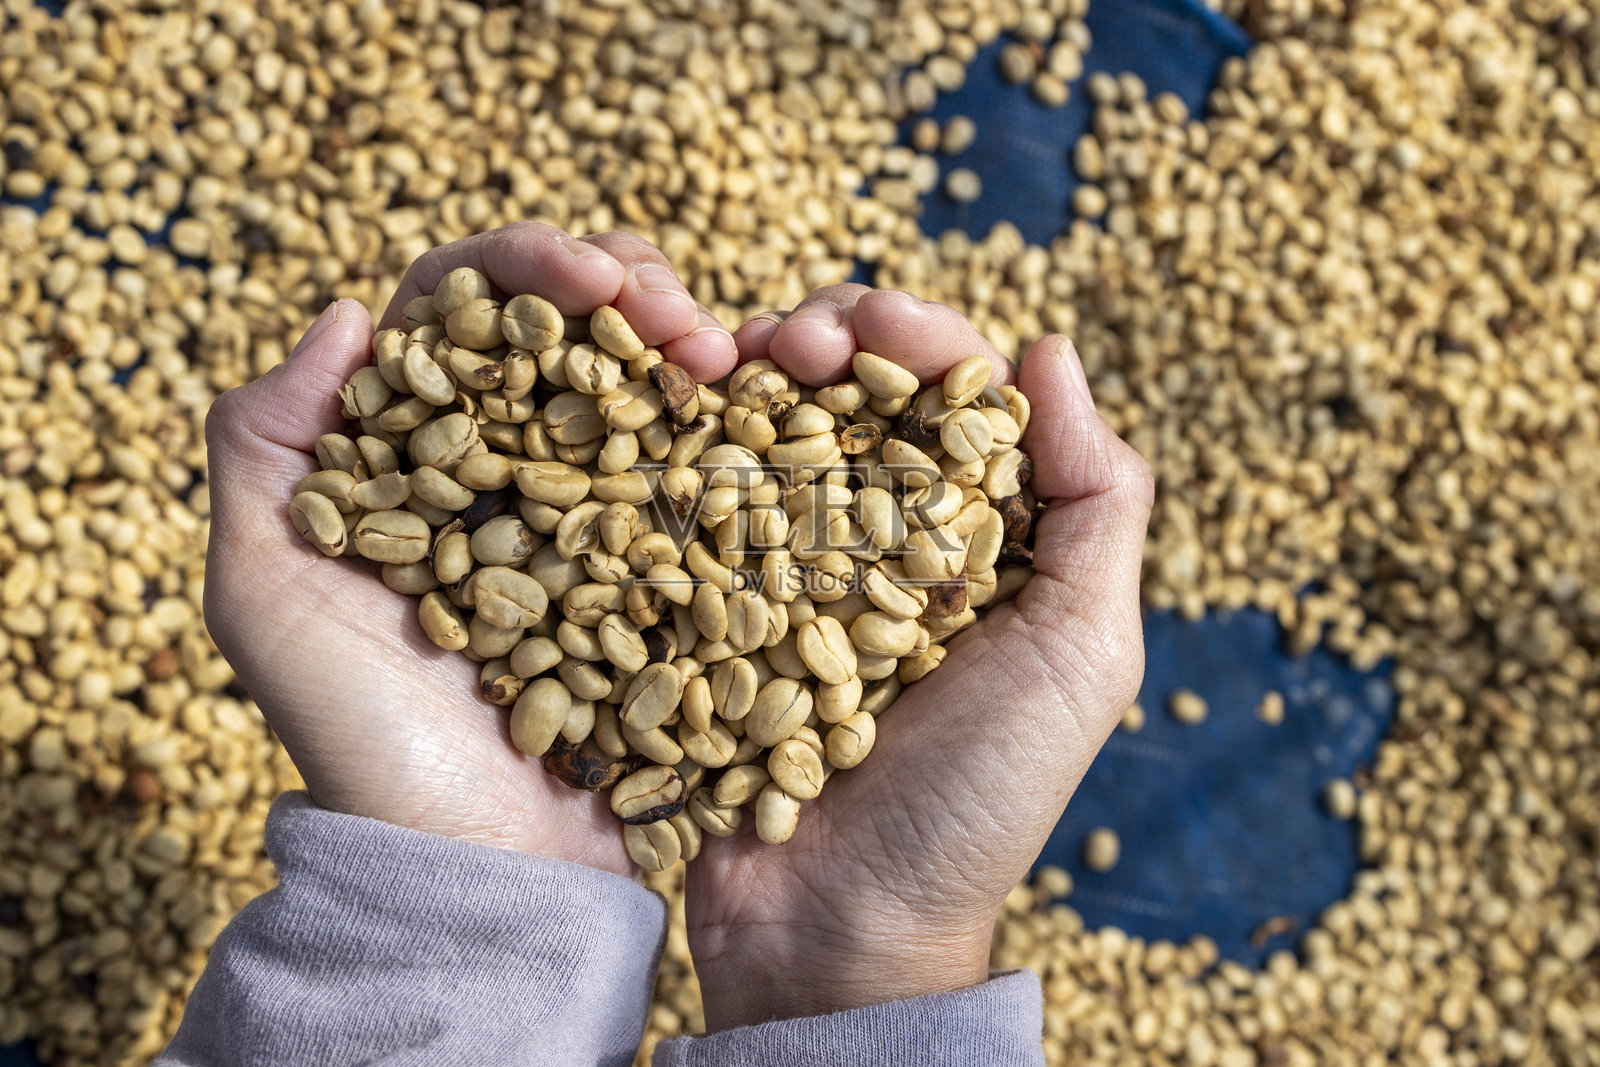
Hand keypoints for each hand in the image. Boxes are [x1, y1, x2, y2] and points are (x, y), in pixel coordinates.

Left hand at [204, 223, 735, 874]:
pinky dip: (733, 425)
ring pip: (643, 380)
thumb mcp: (264, 594)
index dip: (525, 263)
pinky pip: (701, 472)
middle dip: (629, 285)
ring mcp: (591, 509)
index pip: (460, 307)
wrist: (479, 859)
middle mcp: (504, 461)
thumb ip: (265, 447)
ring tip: (723, 354)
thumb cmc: (358, 737)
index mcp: (408, 447)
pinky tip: (754, 410)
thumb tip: (350, 310)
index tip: (588, 274)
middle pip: (568, 324)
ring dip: (689, 341)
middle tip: (676, 313)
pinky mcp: (659, 562)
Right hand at [684, 286, 1153, 1026]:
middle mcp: (889, 544)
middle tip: (778, 339)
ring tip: (717, 363)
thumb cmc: (980, 803)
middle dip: (821, 338)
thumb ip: (1097, 502)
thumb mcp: (1084, 657)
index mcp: (985, 540)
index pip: (956, 398)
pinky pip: (699, 518)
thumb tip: (1052, 347)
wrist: (845, 932)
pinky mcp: (716, 615)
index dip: (918, 334)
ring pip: (772, 437)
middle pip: (857, 398)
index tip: (869, 319)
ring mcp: (796, 578)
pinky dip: (684, 458)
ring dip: (746, 382)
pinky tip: (664, 423)